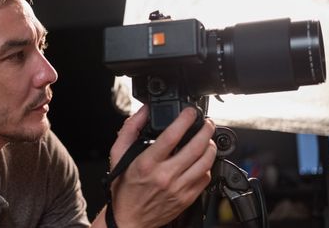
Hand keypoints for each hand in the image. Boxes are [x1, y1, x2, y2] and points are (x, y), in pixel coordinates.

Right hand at [108, 105, 216, 227]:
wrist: (129, 219)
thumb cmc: (124, 189)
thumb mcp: (118, 155)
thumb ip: (130, 130)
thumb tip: (143, 111)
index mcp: (147, 163)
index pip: (171, 136)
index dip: (185, 120)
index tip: (190, 112)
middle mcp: (165, 176)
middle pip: (195, 147)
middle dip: (205, 130)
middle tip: (206, 122)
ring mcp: (178, 188)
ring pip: (205, 162)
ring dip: (210, 146)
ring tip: (208, 139)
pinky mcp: (187, 198)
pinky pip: (206, 178)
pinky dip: (207, 166)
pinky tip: (202, 160)